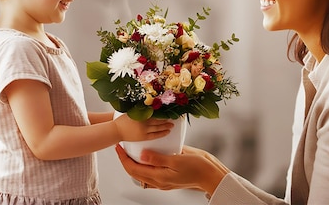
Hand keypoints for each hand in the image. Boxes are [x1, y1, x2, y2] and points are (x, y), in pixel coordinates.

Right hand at [113, 114, 172, 141]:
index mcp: (141, 115)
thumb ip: (140, 109)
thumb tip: (148, 106)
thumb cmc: (122, 120)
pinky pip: (155, 135)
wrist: (116, 130)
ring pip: (158, 128)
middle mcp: (144, 123)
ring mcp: (144, 131)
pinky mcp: (143, 137)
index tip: (169, 111)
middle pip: (159, 121)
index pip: (156, 113)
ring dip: (166, 126)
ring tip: (172, 125)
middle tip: (174, 118)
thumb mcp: (131, 111)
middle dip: (167, 120)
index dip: (163, 113)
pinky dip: (162, 133)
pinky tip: (166, 132)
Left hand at [115, 144, 229, 195]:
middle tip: (121, 147)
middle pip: (135, 172)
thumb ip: (158, 158)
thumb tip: (141, 155)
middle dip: (126, 160)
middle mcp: (159, 181)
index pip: (133, 169)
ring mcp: (163, 181)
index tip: (118, 147)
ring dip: (134, 163)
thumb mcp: (176, 160)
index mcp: (159, 177)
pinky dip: (145, 165)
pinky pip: (152, 173)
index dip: (123, 158)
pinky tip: (147, 155)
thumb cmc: (196, 166)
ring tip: (131, 150)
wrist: (210, 175)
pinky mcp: (169, 178)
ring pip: (142, 173)